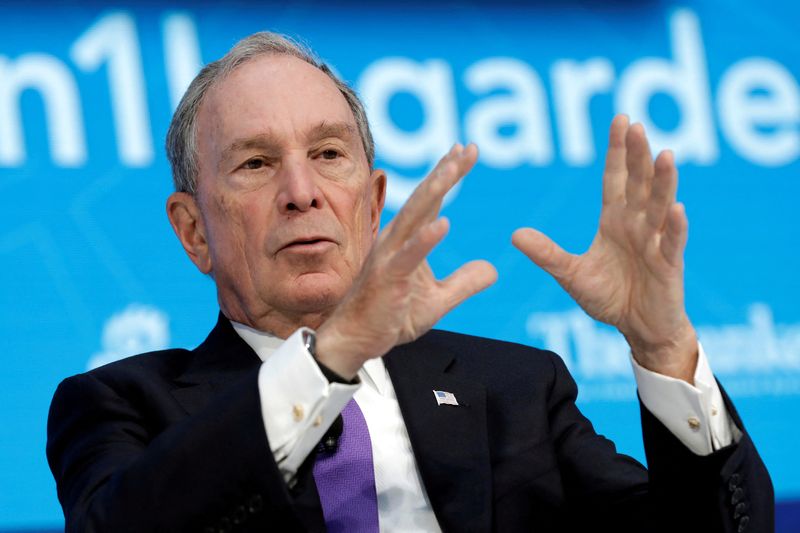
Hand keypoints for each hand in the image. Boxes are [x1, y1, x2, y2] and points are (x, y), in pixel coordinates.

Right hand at [317, 144, 497, 378]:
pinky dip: (425, 240)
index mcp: (407, 240)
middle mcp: (396, 240)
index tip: (467, 150)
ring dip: (434, 191)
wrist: (357, 341)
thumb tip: (493, 270)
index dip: (447, 174)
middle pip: (424, 199)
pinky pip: (408, 256)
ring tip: (453, 169)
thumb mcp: (437, 300)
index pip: (430, 201)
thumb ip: (464, 283)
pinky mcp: (387, 279)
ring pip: (414, 218)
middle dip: (445, 171)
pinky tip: (443, 224)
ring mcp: (389, 257)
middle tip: (467, 148)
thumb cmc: (390, 316)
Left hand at [512, 115, 697, 381]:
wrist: (638, 328)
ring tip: (664, 155)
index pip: (616, 179)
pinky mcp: (669, 266)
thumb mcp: (571, 274)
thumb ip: (547, 254)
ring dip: (663, 182)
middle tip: (636, 125)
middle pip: (638, 183)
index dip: (618, 151)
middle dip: (637, 155)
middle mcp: (638, 224)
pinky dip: (676, 227)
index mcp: (615, 221)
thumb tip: (514, 234)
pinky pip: (673, 243)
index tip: (620, 119)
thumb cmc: (610, 297)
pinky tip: (677, 209)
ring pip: (661, 206)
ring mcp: (656, 243)